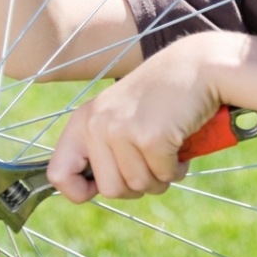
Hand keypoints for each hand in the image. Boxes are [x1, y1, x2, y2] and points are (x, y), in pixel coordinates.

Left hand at [47, 33, 231, 203]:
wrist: (197, 64)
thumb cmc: (163, 92)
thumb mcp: (120, 112)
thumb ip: (103, 143)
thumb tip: (95, 189)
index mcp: (85, 119)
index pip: (59, 174)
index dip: (80, 191)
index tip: (103, 185)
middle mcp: (98, 124)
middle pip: (110, 190)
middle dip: (138, 185)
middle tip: (154, 162)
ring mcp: (123, 131)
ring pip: (139, 186)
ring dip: (161, 176)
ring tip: (170, 150)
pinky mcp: (150, 138)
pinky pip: (164, 176)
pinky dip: (177, 169)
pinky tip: (181, 146)